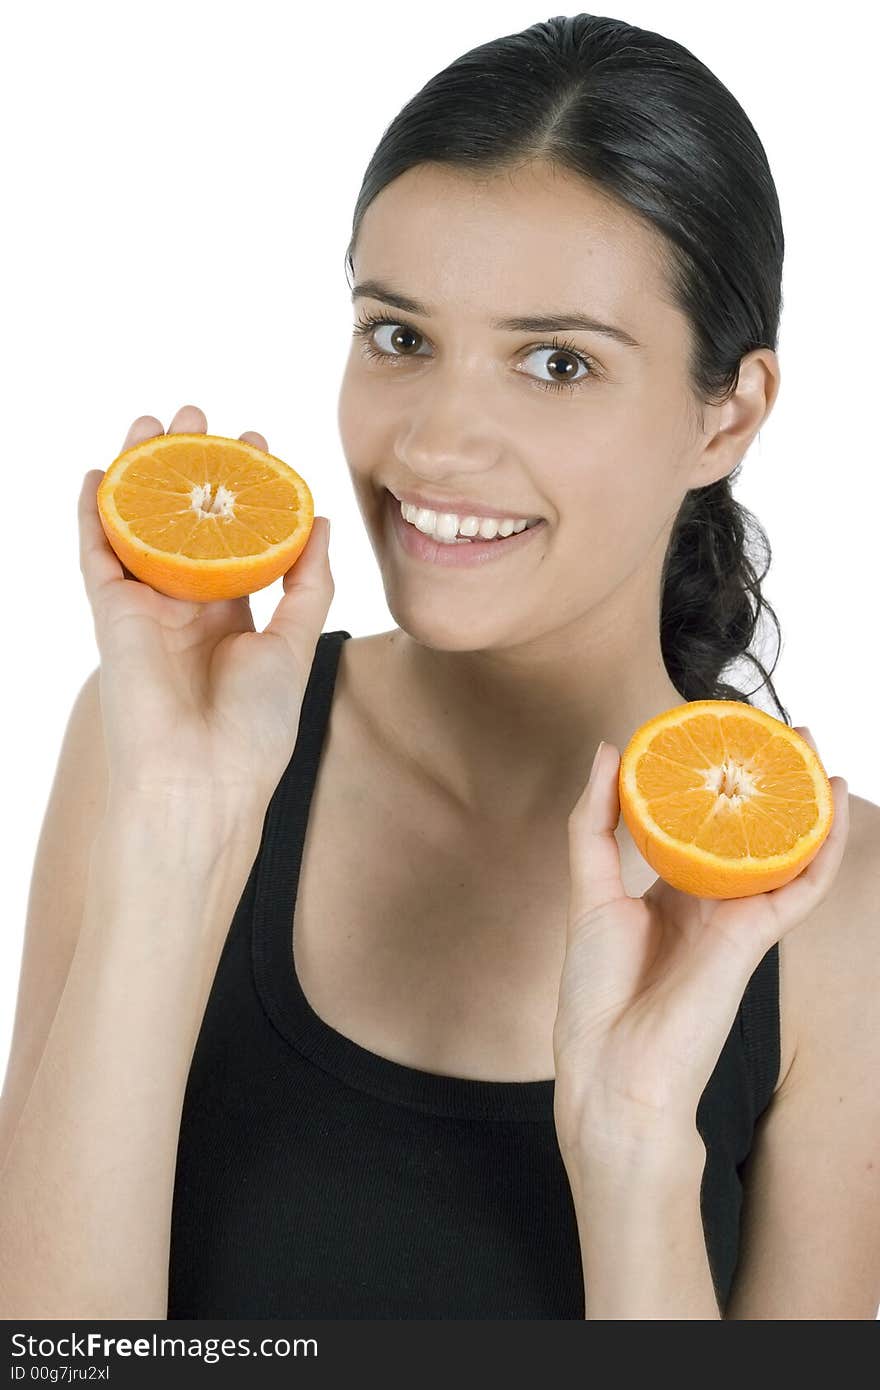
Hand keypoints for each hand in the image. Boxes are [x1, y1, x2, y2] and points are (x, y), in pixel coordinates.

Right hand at [79, 405, 333, 808]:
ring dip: (140, 472)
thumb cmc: (255, 726)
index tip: (257, 443)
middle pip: (180, 519)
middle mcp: (182, 606)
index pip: (230, 535)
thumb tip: (318, 519)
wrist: (203, 779)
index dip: (239, 488)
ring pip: (137, 524)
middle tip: (201, 416)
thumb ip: (308, 581)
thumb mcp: (295, 642)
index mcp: (227, 614)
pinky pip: (95, 555)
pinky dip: (93, 514)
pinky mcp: (110, 616)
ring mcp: (143, 609)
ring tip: (155, 421)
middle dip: (187, 464)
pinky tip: (98, 473)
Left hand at [552, 729, 849, 1152]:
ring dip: (803, 801)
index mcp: (672, 892)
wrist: (613, 1065)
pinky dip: (823, 846)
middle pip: (750, 831)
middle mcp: (712, 901)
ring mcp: (738, 918)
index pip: (702, 828)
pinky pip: (800, 884)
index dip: (714, 786)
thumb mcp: (588, 888)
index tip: (718, 737)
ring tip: (811, 750)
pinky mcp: (756, 937)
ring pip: (785, 850)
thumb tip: (607, 749)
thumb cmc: (595, 988)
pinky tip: (833, 804)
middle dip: (766, 782)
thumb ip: (596, 820)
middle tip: (779, 730)